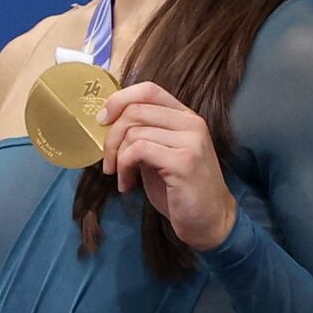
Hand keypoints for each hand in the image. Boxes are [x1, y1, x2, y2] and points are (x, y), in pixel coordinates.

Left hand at [99, 83, 237, 253]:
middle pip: (136, 110)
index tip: (102, 121)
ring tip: (122, 179)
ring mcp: (190, 141)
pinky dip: (125, 168)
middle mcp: (191, 123)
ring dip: (118, 158)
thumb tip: (108, 124)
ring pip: (134, 132)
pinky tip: (128, 185)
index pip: (148, 89)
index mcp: (186, 117)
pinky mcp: (183, 161)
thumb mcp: (160, 156)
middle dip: (111, 136)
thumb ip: (144, 136)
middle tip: (108, 163)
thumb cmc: (181, 191)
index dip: (119, 100)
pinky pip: (138, 150)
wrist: (210, 222)